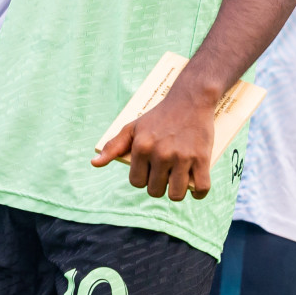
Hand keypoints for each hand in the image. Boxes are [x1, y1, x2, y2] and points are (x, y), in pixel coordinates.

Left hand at [92, 83, 214, 201]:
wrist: (190, 99)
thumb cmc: (159, 116)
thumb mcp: (133, 127)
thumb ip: (113, 146)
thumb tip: (94, 164)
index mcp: (141, 147)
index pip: (136, 182)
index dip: (143, 179)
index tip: (150, 170)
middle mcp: (160, 154)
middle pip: (155, 191)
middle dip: (159, 185)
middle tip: (165, 172)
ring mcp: (182, 157)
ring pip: (175, 195)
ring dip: (177, 192)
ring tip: (178, 180)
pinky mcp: (201, 158)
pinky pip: (201, 188)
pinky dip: (199, 193)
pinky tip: (195, 186)